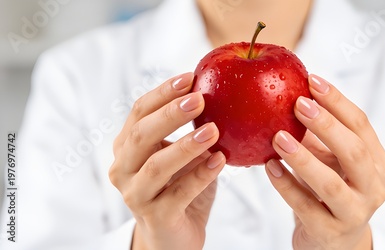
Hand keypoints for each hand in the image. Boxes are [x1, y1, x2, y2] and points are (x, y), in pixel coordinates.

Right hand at [108, 73, 225, 249]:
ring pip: (157, 166)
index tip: (190, 77)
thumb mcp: (182, 156)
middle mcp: (123, 169)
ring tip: (213, 131)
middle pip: (141, 134)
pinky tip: (220, 160)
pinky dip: (201, 175)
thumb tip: (219, 93)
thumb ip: (191, 130)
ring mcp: (136, 195)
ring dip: (186, 145)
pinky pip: (179, 193)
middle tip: (200, 99)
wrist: (172, 236)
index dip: (163, 93)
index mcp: (127, 147)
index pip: (139, 112)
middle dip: (171, 114)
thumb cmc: (179, 188)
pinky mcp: (155, 217)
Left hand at [265, 74, 384, 249]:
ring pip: (330, 184)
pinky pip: (305, 207)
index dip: (337, 101)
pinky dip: (286, 185)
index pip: (361, 125)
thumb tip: (289, 92)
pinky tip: (269, 167)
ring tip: (277, 137)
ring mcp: (354, 212)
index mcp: (377, 162)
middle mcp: (373, 187)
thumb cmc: (330, 190)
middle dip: (326, 124)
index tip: (311, 80)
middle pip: (354, 151)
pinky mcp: (330, 232)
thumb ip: (318, 134)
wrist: (335, 240)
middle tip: (297, 103)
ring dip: (302, 158)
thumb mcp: (330, 160)